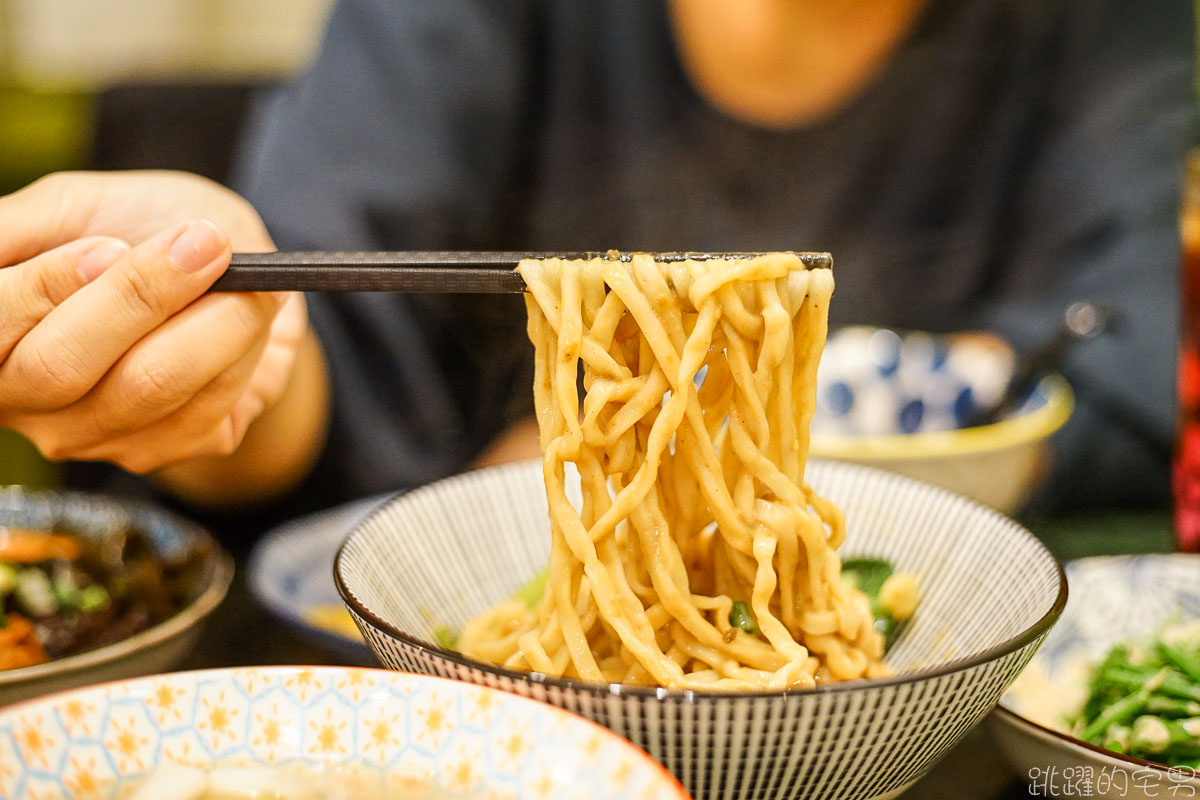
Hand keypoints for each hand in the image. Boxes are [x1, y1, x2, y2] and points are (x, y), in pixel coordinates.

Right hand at [0, 172, 317, 483]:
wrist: (232, 271)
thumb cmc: (142, 227)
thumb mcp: (77, 204)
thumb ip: (22, 223)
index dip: (45, 287)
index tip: (111, 248)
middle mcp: (23, 395)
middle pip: (58, 369)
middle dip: (139, 298)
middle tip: (203, 246)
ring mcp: (88, 434)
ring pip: (144, 389)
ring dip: (211, 322)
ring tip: (244, 279)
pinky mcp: (159, 449)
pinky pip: (204, 407)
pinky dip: (240, 349)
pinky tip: (250, 316)